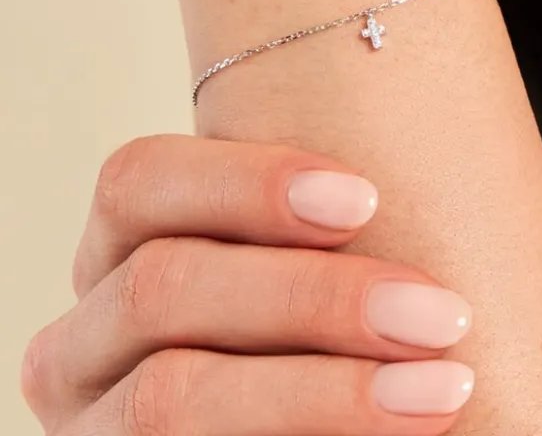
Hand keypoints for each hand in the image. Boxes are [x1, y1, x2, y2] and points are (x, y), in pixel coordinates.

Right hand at [21, 134, 474, 434]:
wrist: (309, 420)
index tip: (368, 200)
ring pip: (170, 396)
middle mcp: (90, 332)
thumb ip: (325, 221)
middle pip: (163, 285)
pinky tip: (401, 430)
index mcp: (124, 247)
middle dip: (315, 298)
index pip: (142, 179)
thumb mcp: (309, 261)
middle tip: (439, 313)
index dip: (250, 182)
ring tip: (443, 387)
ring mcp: (96, 423)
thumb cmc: (331, 326)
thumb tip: (408, 141)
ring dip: (325, 392)